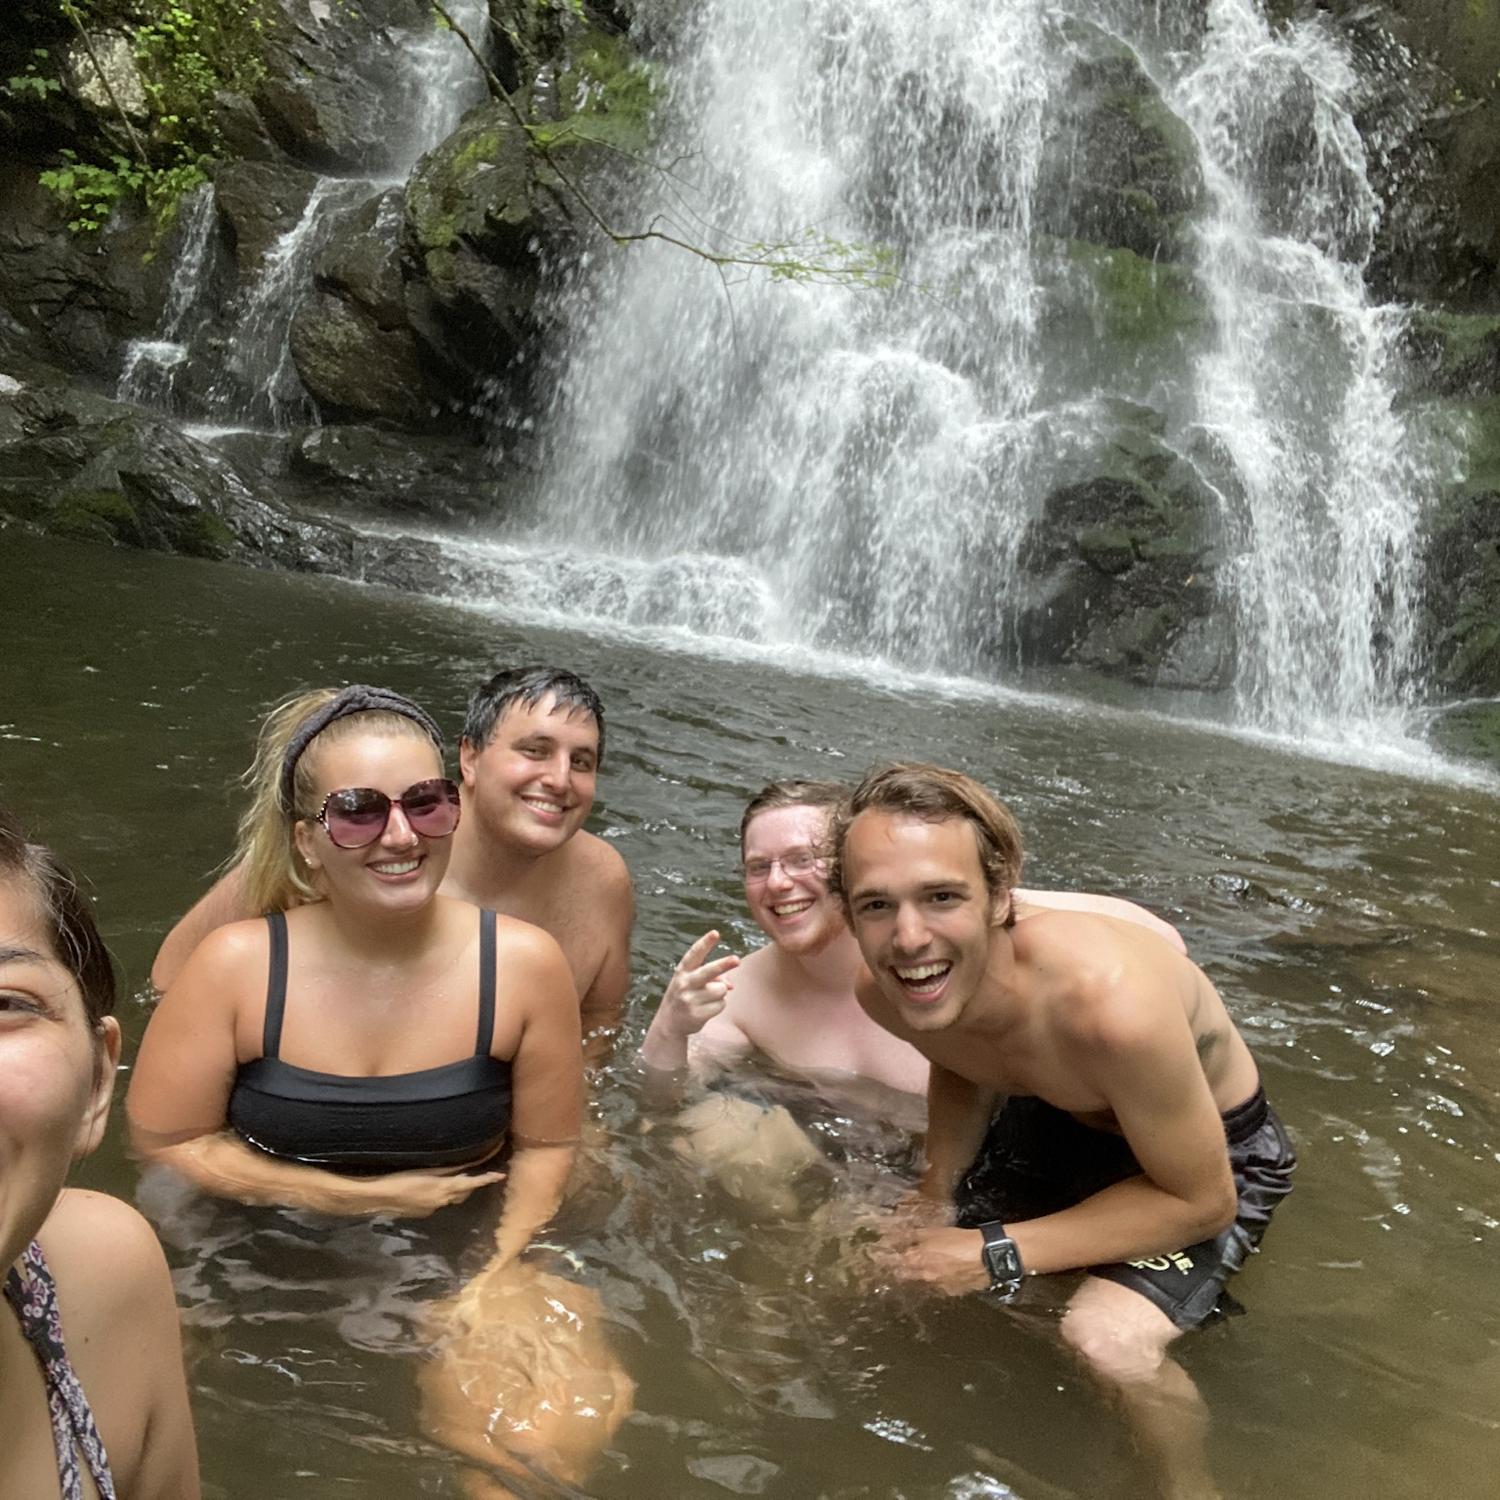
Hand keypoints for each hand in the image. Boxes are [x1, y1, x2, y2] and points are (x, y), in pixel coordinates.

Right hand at [359, 1168, 504, 1217]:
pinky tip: (426, 1189)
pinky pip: (436, 1203)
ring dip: (453, 1190)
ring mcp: (431, 1210)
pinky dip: (438, 1196)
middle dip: (469, 1184)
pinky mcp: (421, 1214)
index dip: (486, 1179)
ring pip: (449, 1199)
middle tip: (473, 1172)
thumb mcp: (425, 1169)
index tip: (500, 1175)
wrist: (377, 1198)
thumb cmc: (400, 1178)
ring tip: (449, 1178)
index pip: (470, 1183)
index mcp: (443, 1189)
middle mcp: (441, 1202)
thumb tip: (463, 1165)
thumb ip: (446, 1169)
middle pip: (462, 1193)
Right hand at [657, 930, 739, 1038]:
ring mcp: (689, 1000)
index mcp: (683, 970)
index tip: (715, 933)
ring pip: (721, 989)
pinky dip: (718, 1006)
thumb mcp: (693, 982)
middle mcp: (684, 983)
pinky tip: (705, 1009)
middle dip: (723, 965)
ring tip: (706, 999)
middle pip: (709, 971)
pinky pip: (721, 1004)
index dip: (705, 943)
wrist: (669, 1022)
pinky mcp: (696, 1014)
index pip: (695, 954)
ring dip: (719, 993)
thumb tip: (730, 985)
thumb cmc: (686, 995)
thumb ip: (712, 977)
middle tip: (737, 960)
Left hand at [872, 1225, 988, 1295]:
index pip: (892, 1263)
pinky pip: (938, 1286)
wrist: (986, 1258)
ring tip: (920, 1266)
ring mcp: (938, 1287)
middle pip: (904, 1277)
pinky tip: (941, 1272)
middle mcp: (924, 1278)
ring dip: (917, 1275)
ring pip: (921, 1283)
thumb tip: (896, 1235)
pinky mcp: (953, 1292)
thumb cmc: (959, 1241)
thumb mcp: (934, 1232)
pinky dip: (935, 1279)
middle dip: (898, 1269)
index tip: (874, 1256)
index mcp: (917, 1262)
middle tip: (895, 1261)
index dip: (882, 1259)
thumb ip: (914, 1235)